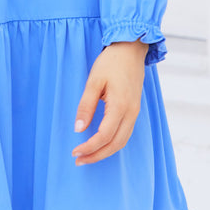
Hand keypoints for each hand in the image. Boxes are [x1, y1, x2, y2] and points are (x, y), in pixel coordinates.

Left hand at [71, 40, 147, 164]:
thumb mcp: (94, 81)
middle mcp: (131, 113)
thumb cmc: (111, 62)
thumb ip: (86, 105)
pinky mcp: (134, 109)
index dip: (89, 147)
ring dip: (105, 151)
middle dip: (97, 155)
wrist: (131, 49)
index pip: (104, 136)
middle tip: (79, 160)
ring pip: (122, 141)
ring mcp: (135, 112)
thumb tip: (78, 129)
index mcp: (120, 106)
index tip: (75, 152)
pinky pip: (126, 133)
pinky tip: (101, 143)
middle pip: (116, 144)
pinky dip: (113, 143)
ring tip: (88, 156)